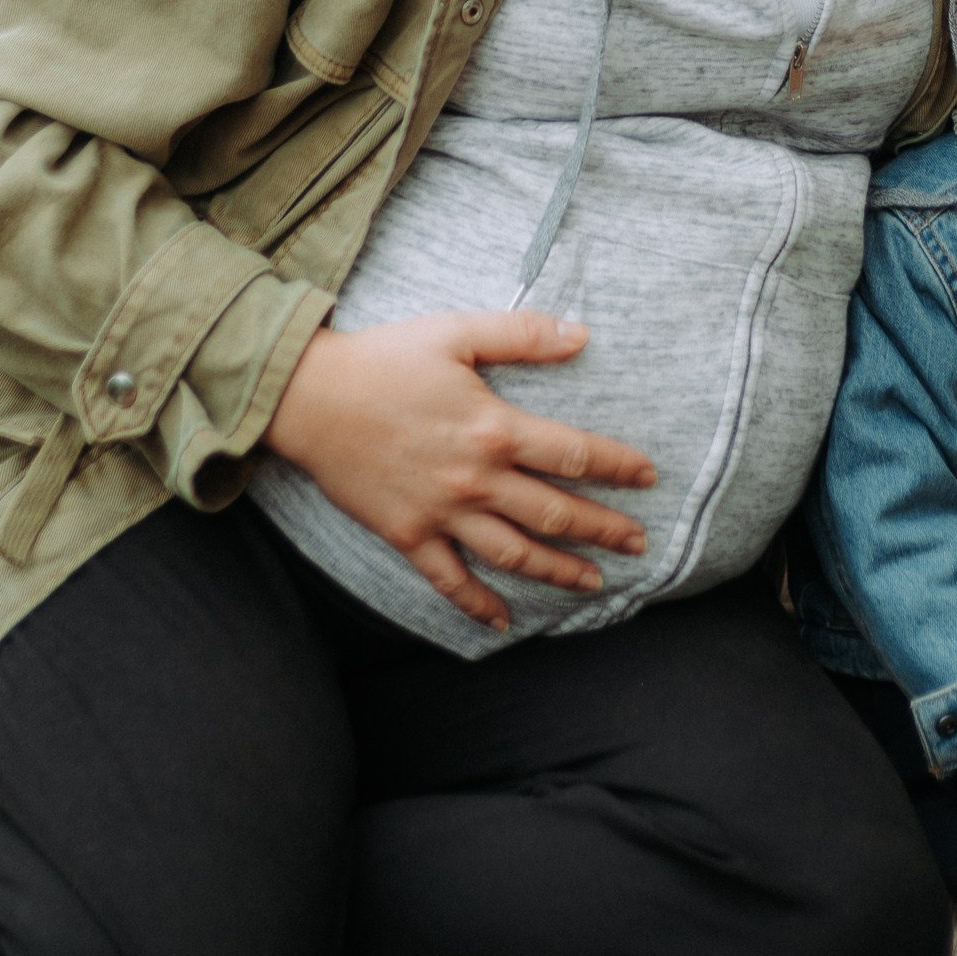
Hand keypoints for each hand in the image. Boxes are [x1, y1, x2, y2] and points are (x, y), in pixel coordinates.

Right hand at [265, 312, 655, 633]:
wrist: (309, 399)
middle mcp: (476, 479)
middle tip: (638, 543)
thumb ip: (522, 336)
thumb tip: (582, 335)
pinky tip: (503, 622)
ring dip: (559, 572)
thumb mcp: (456, 333)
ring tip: (594, 584)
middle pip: (556, 513)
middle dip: (604, 530)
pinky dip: (478, 605)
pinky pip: (450, 581)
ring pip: (514, 554)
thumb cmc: (383, 359)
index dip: (618, 467)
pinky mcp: (409, 535)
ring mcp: (442, 514)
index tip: (648, 477)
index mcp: (494, 428)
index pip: (575, 454)